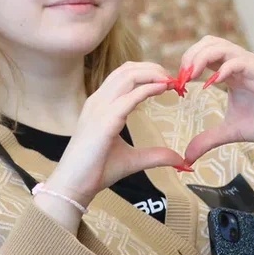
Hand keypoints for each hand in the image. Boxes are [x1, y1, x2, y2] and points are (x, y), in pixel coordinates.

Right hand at [46, 62, 186, 205]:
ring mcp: (99, 108)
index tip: (169, 81)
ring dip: (152, 74)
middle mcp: (98, 101)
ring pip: (128, 76)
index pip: (124, 75)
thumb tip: (179, 160)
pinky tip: (163, 89)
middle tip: (174, 78)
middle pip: (127, 70)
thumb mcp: (133, 160)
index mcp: (101, 105)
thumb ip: (155, 156)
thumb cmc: (96, 171)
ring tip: (170, 80)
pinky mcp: (104, 121)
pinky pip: (130, 97)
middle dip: (153, 68)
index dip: (148, 72)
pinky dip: (149, 88)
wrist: (74, 186)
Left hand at [178, 37, 253, 163]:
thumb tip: (186, 157)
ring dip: (201, 57)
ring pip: (221, 45)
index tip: (176, 86)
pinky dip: (223, 68)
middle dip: (189, 56)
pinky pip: (239, 61)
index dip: (186, 64)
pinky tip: (212, 83)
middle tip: (180, 78)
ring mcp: (250, 65)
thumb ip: (207, 140)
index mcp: (229, 72)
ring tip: (190, 76)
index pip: (202, 53)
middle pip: (208, 42)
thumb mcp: (229, 132)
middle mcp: (238, 64)